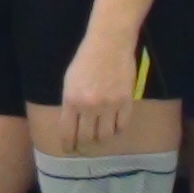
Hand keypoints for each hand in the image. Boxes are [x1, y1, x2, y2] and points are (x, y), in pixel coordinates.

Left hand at [55, 32, 140, 151]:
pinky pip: (122, 126)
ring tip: (99, 135)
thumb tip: (71, 126)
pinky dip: (117, 129)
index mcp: (71, 100)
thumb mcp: (69, 81)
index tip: (69, 149)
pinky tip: (114, 126)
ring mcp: (109, 105)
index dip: (68, 145)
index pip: (68, 133)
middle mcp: (89, 106)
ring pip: (105, 136)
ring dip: (101, 139)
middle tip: (84, 147)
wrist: (109, 43)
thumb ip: (69, 104)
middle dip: (84, 146)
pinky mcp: (126, 101)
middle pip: (87, 139)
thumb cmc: (85, 59)